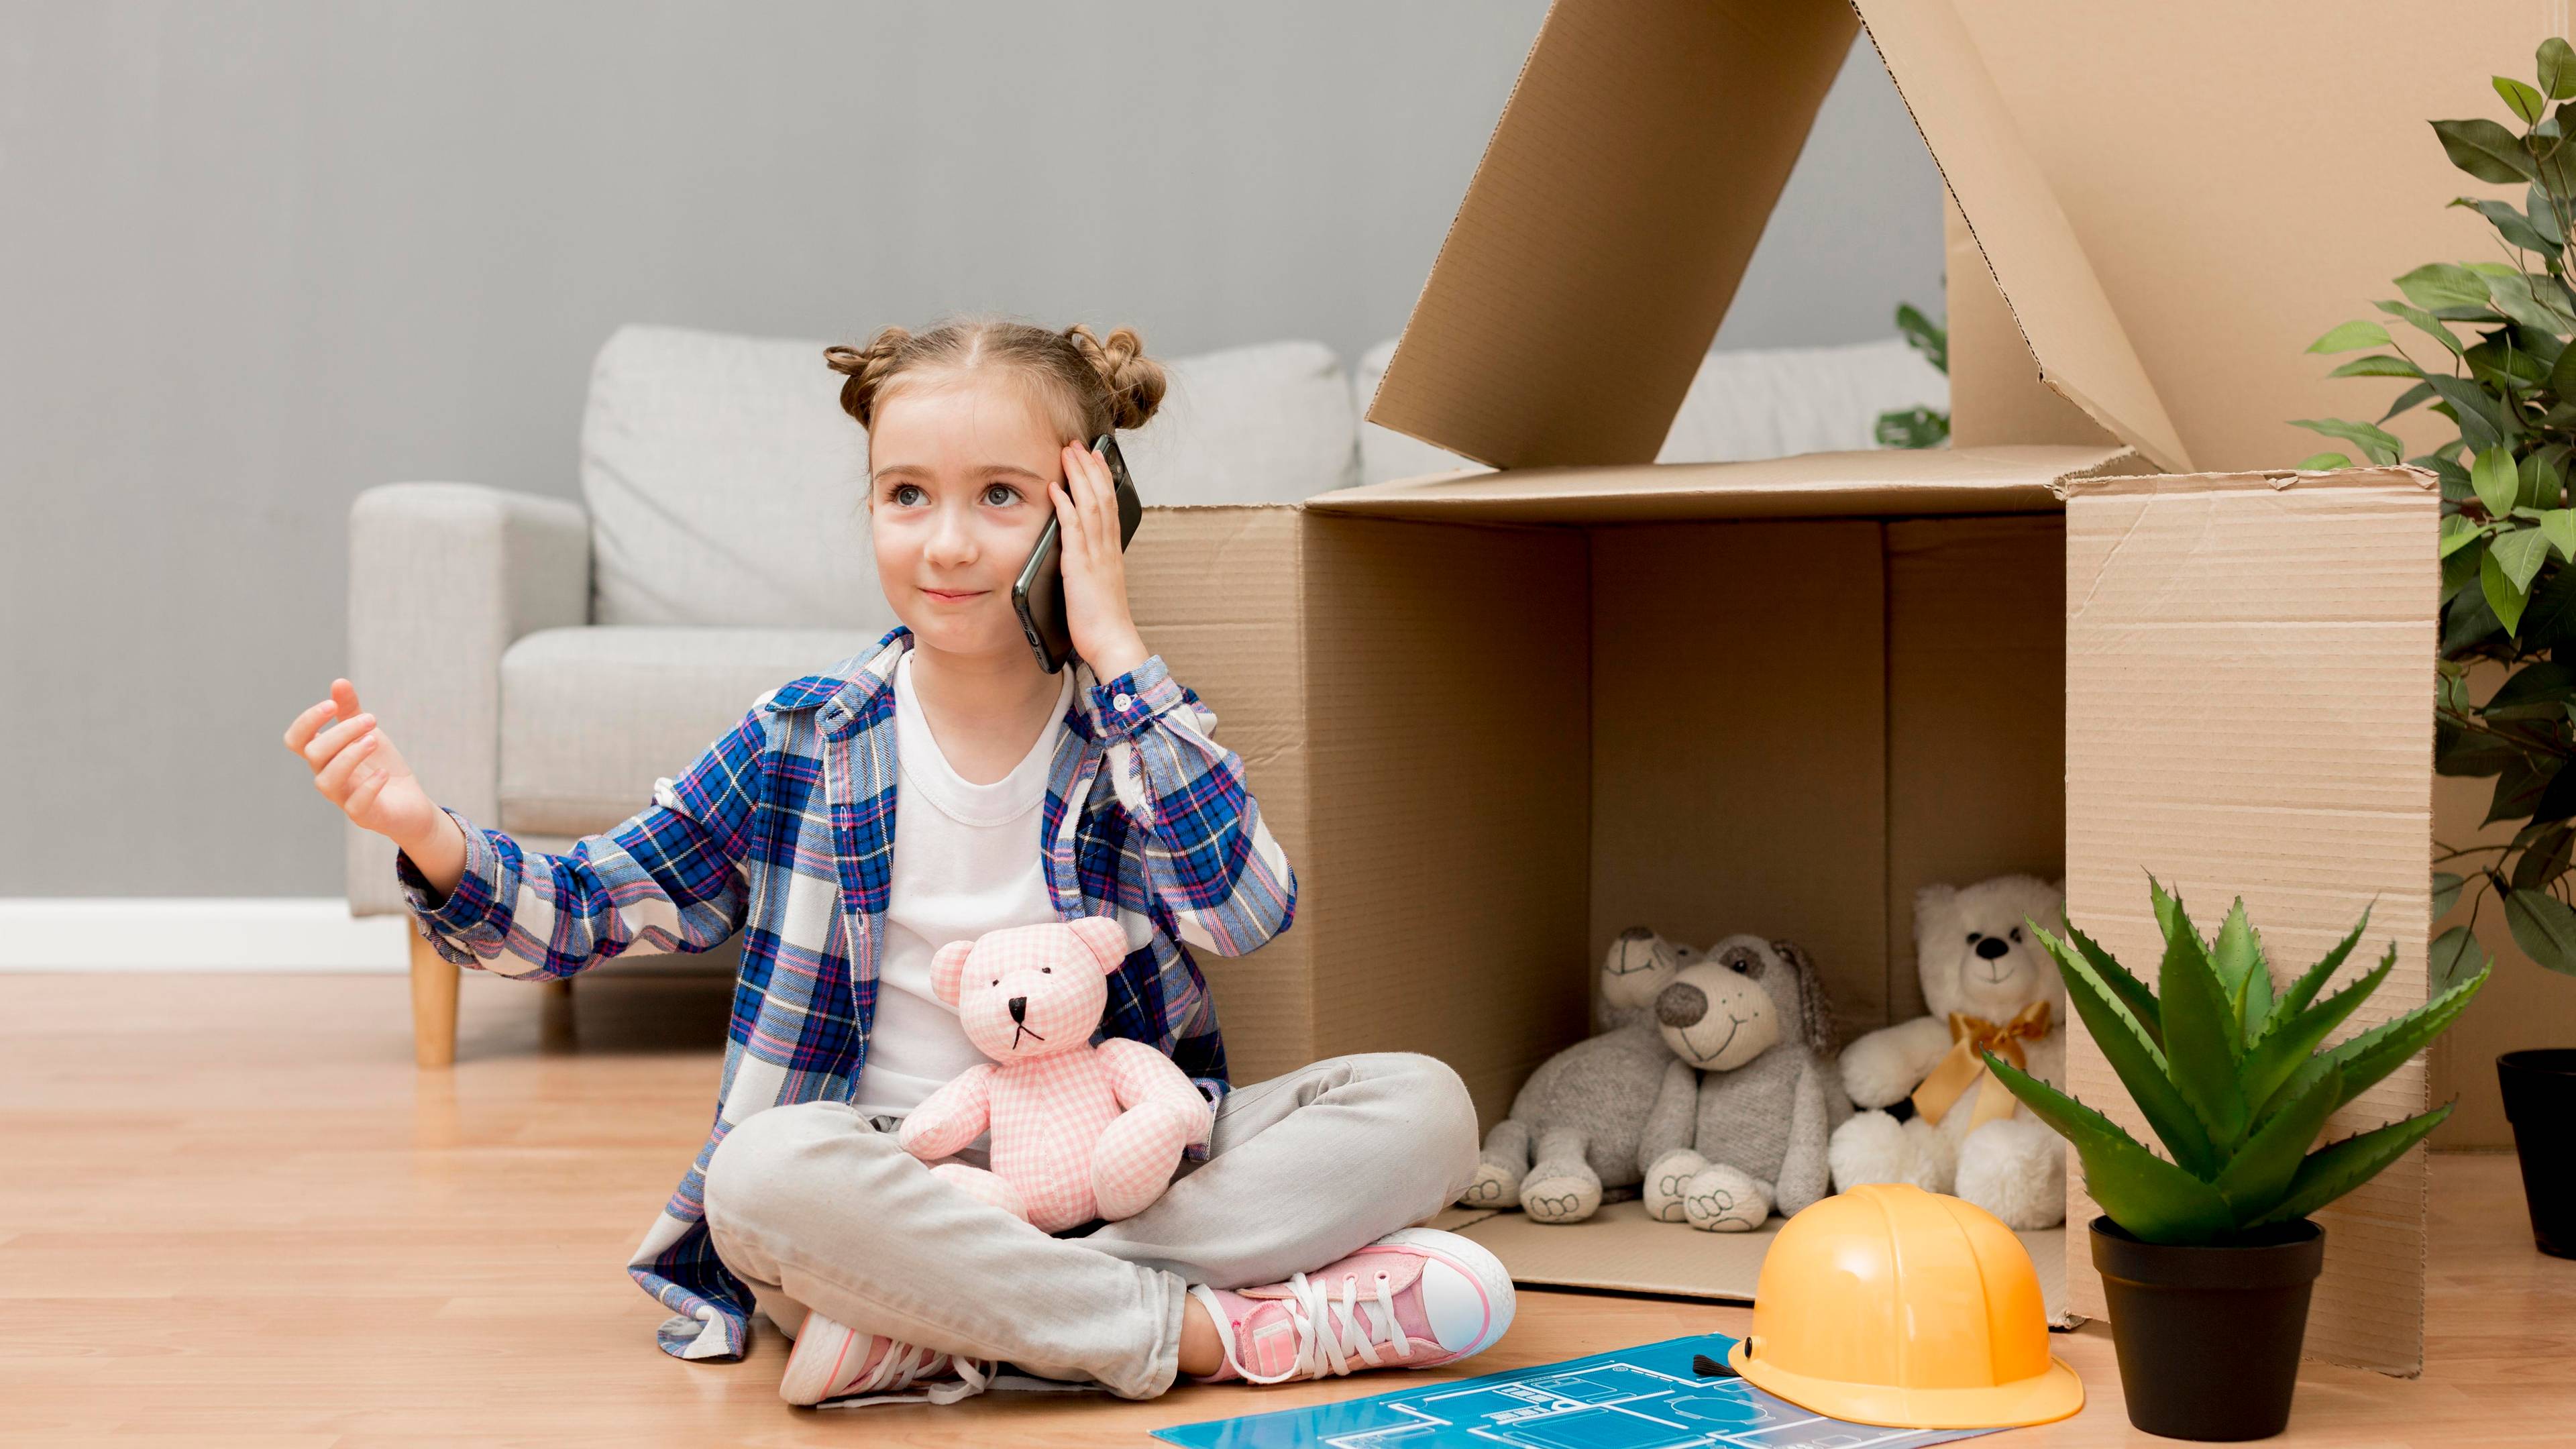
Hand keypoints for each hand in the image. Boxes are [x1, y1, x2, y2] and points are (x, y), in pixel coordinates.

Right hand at [283, 679, 444, 852]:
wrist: (410, 803)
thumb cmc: (380, 765)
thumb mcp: (367, 733)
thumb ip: (351, 711)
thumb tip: (339, 682)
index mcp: (324, 756)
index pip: (296, 740)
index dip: (307, 721)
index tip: (332, 705)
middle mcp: (327, 777)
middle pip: (315, 754)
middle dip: (342, 732)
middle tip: (372, 720)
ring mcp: (342, 798)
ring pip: (327, 780)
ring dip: (350, 755)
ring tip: (374, 739)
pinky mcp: (362, 815)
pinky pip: (355, 805)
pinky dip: (368, 786)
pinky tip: (383, 772)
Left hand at [1051, 439, 1147, 679]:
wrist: (1112, 642)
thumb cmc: (1103, 622)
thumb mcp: (1098, 587)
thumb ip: (1092, 566)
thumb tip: (1080, 557)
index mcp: (1111, 552)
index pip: (1110, 505)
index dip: (1103, 478)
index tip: (1096, 457)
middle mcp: (1106, 548)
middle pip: (1101, 497)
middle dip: (1089, 468)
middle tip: (1079, 445)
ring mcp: (1095, 555)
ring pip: (1090, 505)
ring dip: (1078, 477)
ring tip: (1069, 454)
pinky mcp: (1081, 566)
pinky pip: (1073, 529)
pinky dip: (1065, 506)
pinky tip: (1056, 489)